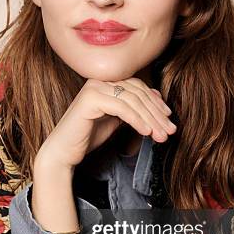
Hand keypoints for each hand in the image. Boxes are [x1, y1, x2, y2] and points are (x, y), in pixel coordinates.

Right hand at [35, 77, 176, 169]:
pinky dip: (137, 120)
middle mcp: (99, 80)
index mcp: (105, 82)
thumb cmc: (88, 137)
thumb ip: (133, 109)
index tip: (169, 119)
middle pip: (137, 93)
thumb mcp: (117, 120)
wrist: (63, 152)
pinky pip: (122, 108)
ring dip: (150, 119)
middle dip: (156, 113)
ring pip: (132, 100)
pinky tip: (146, 132)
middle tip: (170, 131)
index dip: (156, 102)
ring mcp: (94, 88)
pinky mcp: (90, 99)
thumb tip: (158, 99)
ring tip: (161, 136)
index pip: (138, 87)